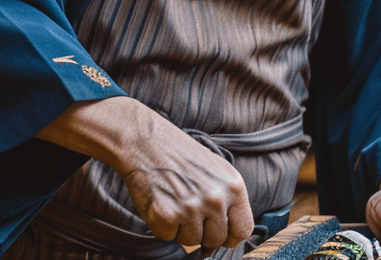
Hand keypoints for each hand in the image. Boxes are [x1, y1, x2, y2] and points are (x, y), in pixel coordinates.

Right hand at [36, 96, 253, 250]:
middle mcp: (216, 198)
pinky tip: (156, 200)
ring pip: (190, 243)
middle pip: (216, 243)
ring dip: (178, 228)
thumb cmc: (175, 152)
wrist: (139, 137)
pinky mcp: (165, 215)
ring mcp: (191, 208)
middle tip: (185, 210)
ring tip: (170, 200)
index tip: (215, 230)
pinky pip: (167, 238)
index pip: (241, 232)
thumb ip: (226, 197)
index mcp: (233, 184)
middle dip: (199, 233)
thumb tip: (236, 232)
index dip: (226, 234)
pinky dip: (158, 224)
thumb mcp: (212, 167)